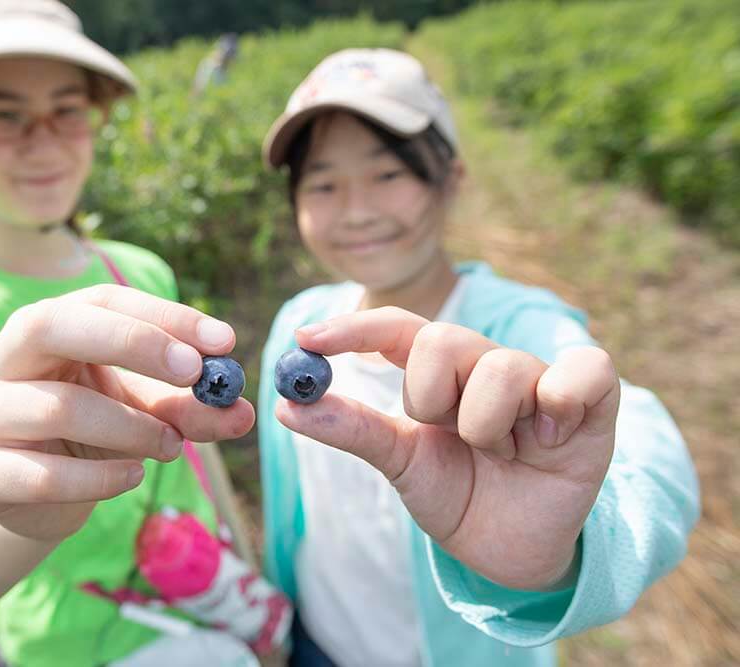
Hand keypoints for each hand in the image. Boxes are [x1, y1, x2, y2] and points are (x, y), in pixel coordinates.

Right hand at [0, 285, 254, 542]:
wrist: (30, 501)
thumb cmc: (93, 437)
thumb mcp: (146, 413)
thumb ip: (191, 409)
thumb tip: (244, 413)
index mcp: (46, 328)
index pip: (102, 301)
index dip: (163, 316)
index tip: (224, 341)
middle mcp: (4, 358)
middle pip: (52, 325)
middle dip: (131, 342)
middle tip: (193, 371)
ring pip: (56, 407)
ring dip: (129, 427)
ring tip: (171, 445)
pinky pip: (41, 474)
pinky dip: (98, 479)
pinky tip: (131, 478)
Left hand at [278, 307, 619, 590]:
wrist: (511, 550)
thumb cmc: (458, 495)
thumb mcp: (401, 464)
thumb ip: (353, 430)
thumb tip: (287, 407)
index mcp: (438, 373)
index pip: (397, 328)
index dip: (354, 328)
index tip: (306, 338)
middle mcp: (486, 364)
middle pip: (443, 340)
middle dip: (431, 397)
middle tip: (447, 433)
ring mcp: (539, 378)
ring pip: (501, 365)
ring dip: (486, 423)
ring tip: (502, 452)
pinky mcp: (592, 401)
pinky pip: (585, 370)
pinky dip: (561, 397)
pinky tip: (547, 435)